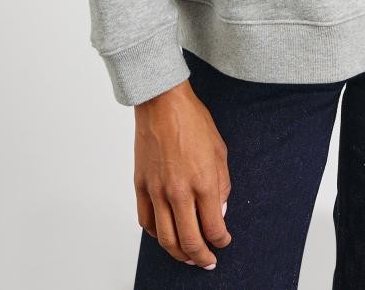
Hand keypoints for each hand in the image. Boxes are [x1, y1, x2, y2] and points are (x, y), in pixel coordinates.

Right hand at [133, 79, 232, 268]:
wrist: (162, 103)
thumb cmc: (193, 120)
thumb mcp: (220, 150)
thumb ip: (222, 184)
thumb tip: (219, 210)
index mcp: (203, 182)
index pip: (213, 227)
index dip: (221, 241)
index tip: (224, 242)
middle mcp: (179, 191)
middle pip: (189, 242)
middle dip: (201, 257)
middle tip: (207, 261)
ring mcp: (157, 191)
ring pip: (165, 238)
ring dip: (178, 253)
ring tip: (187, 256)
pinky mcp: (141, 186)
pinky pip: (146, 221)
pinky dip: (156, 234)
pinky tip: (166, 234)